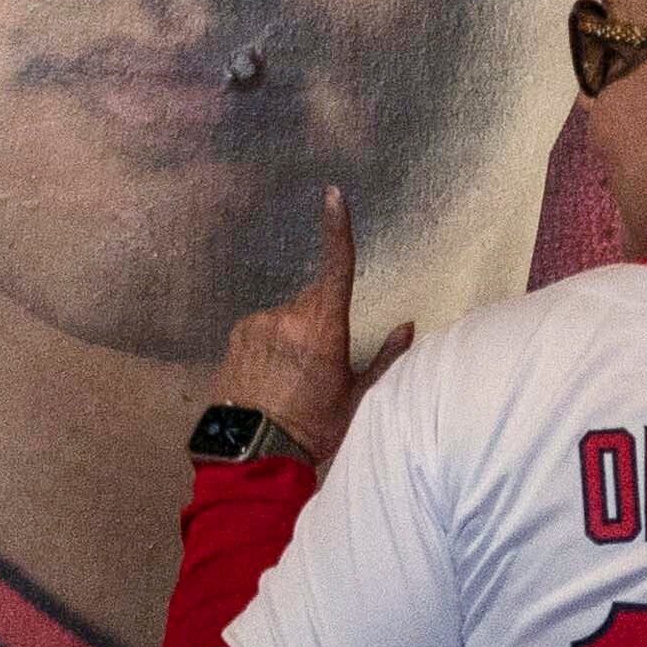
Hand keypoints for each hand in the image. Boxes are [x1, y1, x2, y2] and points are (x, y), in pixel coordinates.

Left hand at [207, 190, 409, 460]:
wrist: (254, 452)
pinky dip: (270, 344)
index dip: (337, 228)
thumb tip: (410, 326)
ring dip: (294, 335)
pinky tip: (270, 378)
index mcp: (324, 326)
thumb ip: (385, 357)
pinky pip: (263, 328)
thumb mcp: (358, 395)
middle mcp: (289, 315)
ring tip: (292, 381)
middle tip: (321, 367)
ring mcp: (258, 323)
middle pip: (315, 300)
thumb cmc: (314, 427)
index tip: (333, 194)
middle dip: (322, 320)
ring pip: (287, 317)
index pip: (336, 266)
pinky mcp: (237, 334)